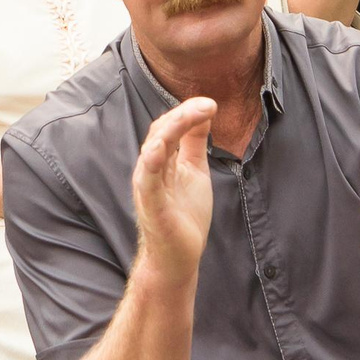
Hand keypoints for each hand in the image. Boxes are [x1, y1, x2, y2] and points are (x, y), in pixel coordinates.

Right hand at [132, 96, 216, 276]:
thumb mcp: (194, 169)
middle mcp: (151, 169)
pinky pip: (148, 182)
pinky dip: (151, 163)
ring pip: (153, 151)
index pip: (169, 126)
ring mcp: (149, 187)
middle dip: (182, 115)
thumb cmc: (184, 214)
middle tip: (207, 104)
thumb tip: (203, 111)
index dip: (188, 112)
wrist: (178, 256)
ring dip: (169, 131)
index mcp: (163, 160)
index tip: (211, 103)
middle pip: (161, 133)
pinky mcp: (152, 206)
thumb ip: (195, 142)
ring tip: (187, 115)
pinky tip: (159, 149)